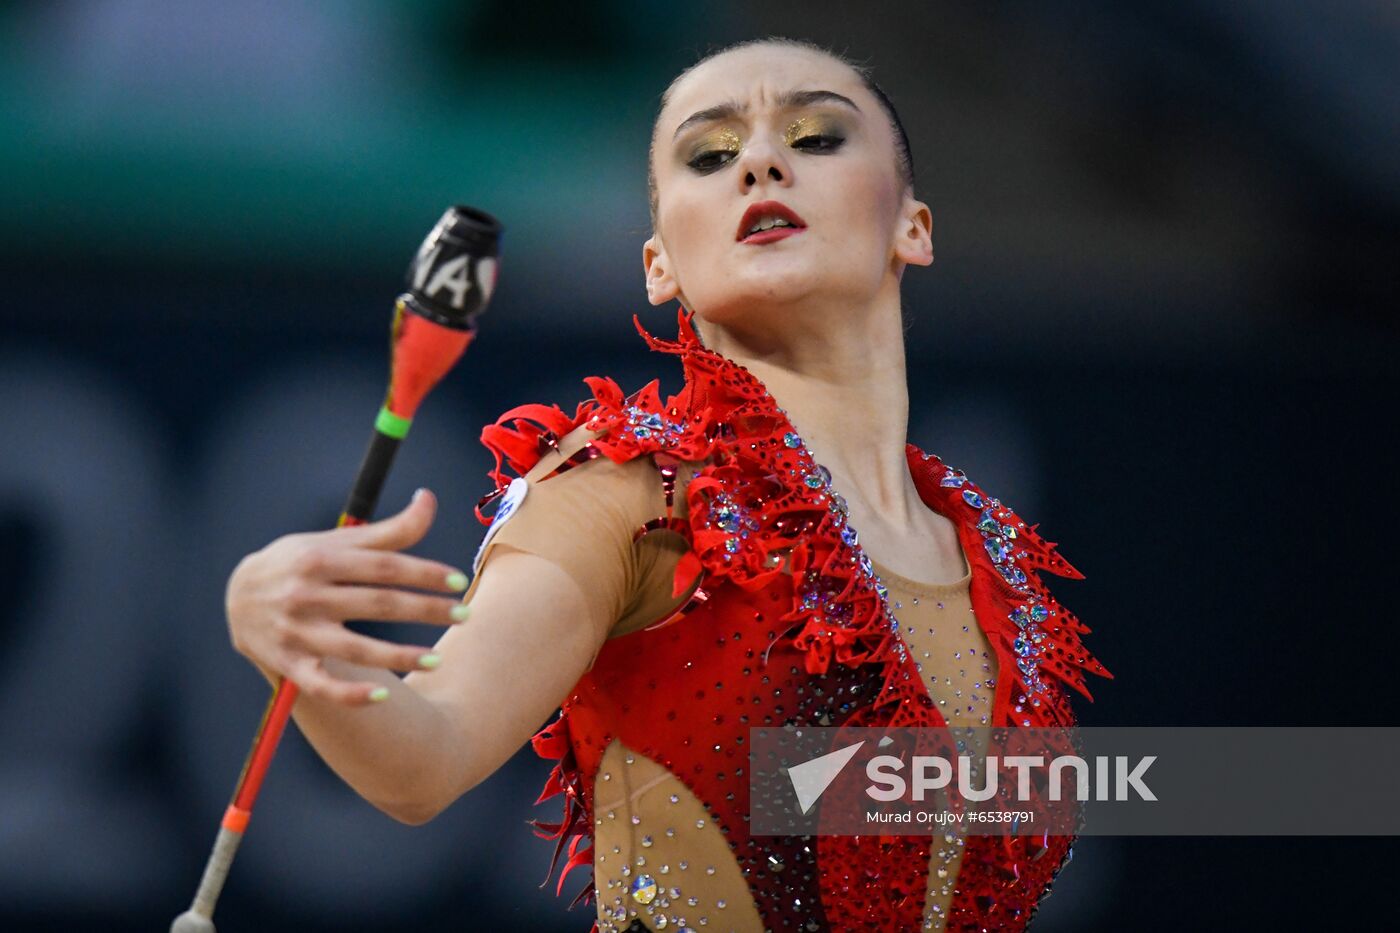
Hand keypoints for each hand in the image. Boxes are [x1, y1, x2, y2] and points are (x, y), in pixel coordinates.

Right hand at [225, 488, 469, 704]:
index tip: (457, 580)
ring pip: (355, 650)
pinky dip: (351, 694)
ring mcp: (296, 633)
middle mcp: (307, 595)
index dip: (423, 572)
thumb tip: (428, 498)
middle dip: (424, 610)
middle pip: (377, 604)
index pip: (383, 566)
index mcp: (321, 560)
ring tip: (438, 658)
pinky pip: (322, 686)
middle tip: (463, 614)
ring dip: (399, 656)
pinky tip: (384, 693)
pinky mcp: (288, 664)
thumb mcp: (334, 542)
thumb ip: (386, 530)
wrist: (236, 596)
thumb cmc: (300, 563)